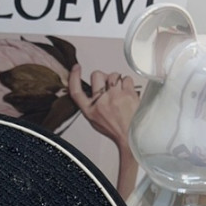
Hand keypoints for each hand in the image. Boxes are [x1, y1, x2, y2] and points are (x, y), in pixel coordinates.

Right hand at [75, 61, 139, 197]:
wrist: (132, 137)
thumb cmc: (115, 129)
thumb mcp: (95, 120)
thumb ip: (91, 105)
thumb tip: (93, 88)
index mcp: (90, 110)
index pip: (76, 91)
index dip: (74, 77)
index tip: (76, 68)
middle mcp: (101, 102)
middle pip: (96, 75)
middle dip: (103, 77)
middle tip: (108, 85)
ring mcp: (115, 97)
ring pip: (113, 75)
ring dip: (117, 80)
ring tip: (120, 91)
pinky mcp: (128, 94)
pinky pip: (126, 79)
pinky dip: (128, 84)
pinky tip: (128, 93)